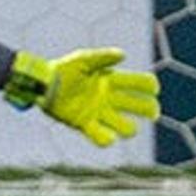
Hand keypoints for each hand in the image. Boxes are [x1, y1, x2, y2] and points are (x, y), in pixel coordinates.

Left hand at [5, 48, 160, 146]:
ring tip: (126, 128)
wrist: (42, 84)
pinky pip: (101, 138)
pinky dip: (106, 139)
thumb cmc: (63, 69)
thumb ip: (102, 57)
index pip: (139, 83)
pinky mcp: (86, 124)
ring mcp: (99, 112)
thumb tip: (123, 55)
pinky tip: (108, 137)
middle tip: (152, 112)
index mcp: (111, 80)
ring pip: (125, 126)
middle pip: (140, 106)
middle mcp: (109, 98)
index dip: (150, 86)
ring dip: (129, 128)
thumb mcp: (83, 59)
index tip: (153, 89)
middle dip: (149, 109)